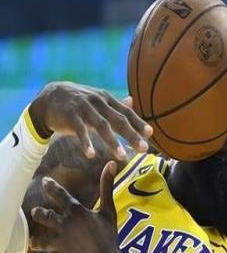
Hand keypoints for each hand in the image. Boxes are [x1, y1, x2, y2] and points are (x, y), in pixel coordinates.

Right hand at [29, 82, 152, 159]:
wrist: (50, 97)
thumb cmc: (79, 103)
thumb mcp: (97, 101)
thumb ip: (115, 105)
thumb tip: (132, 102)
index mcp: (107, 100)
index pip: (126, 112)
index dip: (138, 123)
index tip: (150, 134)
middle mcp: (98, 102)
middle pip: (118, 120)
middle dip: (131, 135)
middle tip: (143, 149)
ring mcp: (84, 108)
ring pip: (101, 126)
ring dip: (112, 141)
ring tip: (121, 156)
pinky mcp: (70, 116)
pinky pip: (79, 131)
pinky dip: (85, 142)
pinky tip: (91, 155)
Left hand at [30, 161, 125, 252]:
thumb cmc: (109, 238)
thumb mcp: (109, 211)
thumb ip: (107, 187)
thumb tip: (111, 163)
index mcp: (75, 212)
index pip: (59, 195)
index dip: (51, 187)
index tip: (46, 182)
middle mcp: (63, 226)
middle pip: (44, 217)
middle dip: (39, 214)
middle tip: (36, 212)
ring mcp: (60, 245)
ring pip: (42, 242)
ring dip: (38, 242)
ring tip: (34, 242)